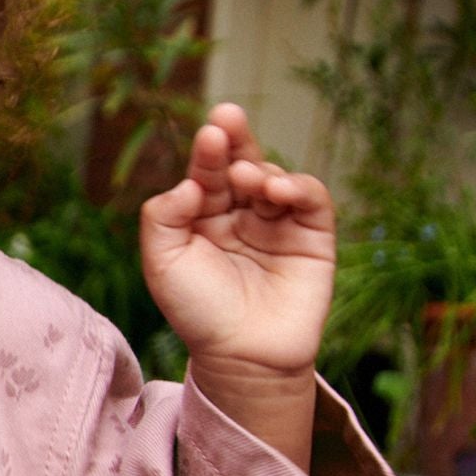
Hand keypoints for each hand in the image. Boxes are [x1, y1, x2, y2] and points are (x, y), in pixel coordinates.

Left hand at [141, 105, 334, 378]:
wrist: (243, 357)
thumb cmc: (198, 313)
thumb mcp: (163, 263)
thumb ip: (163, 216)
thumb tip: (187, 182)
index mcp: (203, 217)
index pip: (206, 172)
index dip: (207, 152)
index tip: (208, 136)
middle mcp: (241, 215)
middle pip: (240, 163)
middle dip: (235, 138)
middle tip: (228, 117)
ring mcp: (277, 223)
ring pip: (274, 176)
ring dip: (262, 168)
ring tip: (250, 180)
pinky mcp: (313, 236)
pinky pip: (310, 198)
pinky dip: (297, 186)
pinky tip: (277, 191)